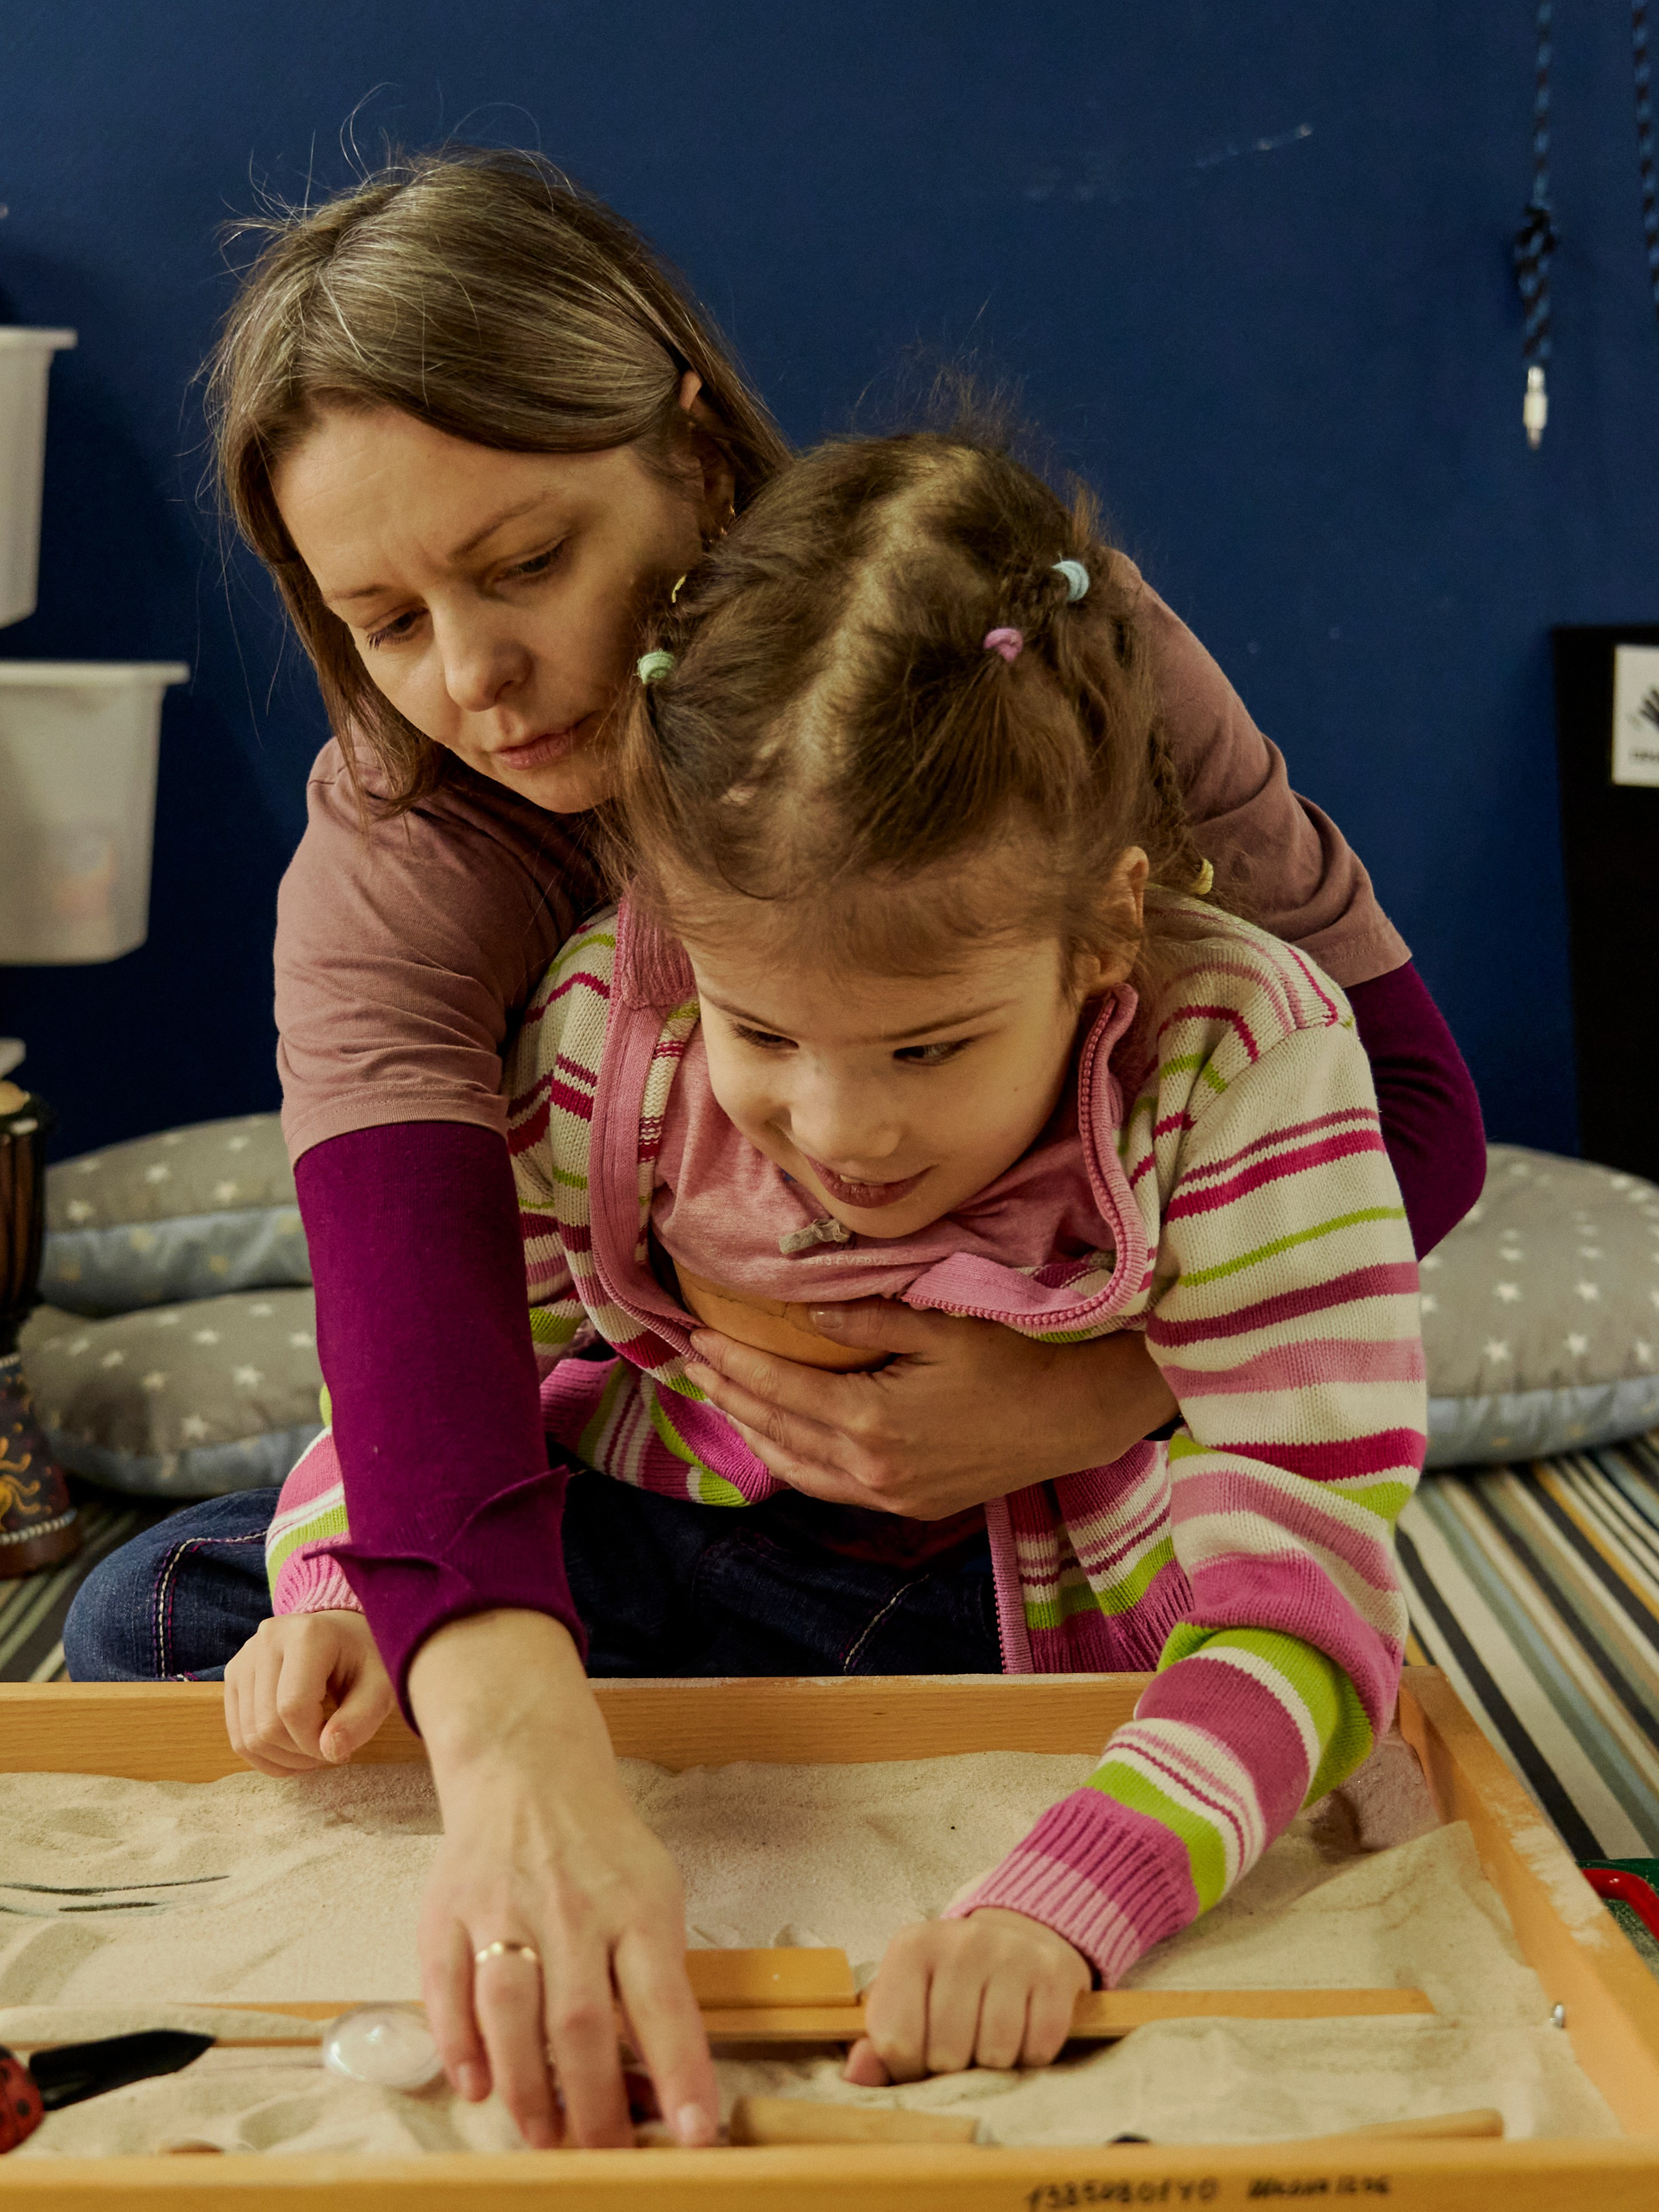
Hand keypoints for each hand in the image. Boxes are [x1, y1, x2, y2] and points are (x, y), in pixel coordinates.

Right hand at [224, 1609, 394, 1774]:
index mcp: (306, 1634)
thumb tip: (329, 1751)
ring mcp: (245, 1657)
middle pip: (266, 1726)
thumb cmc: (365, 1660)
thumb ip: (361, 1719)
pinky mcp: (234, 1676)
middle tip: (328, 1751)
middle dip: (299, 1753)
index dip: (313, 1743)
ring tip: (312, 1750)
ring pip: (247, 1736)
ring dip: (282, 1759)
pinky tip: (291, 1750)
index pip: (292, 1707)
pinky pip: (237, 1734)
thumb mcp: (381, 1687)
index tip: (339, 1748)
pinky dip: (264, 1755)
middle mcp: (267, 1639)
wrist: (344, 1636)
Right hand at [409, 1609, 717, 2152]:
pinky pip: (447, 1986)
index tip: (697, 2134)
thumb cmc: (601, 1851)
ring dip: (526, 2087)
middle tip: (604, 2158)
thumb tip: (666, 2079)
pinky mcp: (448, 1909)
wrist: (527, 1770)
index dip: (680, 2071)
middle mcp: (570, 1906)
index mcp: (635, 1904)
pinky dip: (458, 2043)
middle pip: (581, 2019)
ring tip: (544, 2137)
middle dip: (593, 2104)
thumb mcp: (653, 1893)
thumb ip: (655, 1976)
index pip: (663, 1999)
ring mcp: (504, 1906)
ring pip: (511, 2009)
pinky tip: (475, 2085)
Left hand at [685, 1304, 1176, 1518]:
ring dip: (755, 1434)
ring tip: (723, 1401)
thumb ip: (866, 1319)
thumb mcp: (939, 1325)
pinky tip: (779, 1441)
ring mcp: (889, 1496)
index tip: (699, 1340)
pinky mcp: (909, 1506)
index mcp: (871, 1421)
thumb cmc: (1015, 1359)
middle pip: (777, 1431)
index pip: (780, 1389)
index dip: (735, 1364)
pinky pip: (830, 1488)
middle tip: (693, 1366)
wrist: (1074, 1416)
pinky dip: (794, 1463)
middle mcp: (870, 1469)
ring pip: (797, 1470)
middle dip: (731, 1397)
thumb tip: (804, 1307)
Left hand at [845, 1907, 1090, 2082]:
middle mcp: (961, 1942)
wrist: (1015, 1936)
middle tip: (960, 2044)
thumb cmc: (948, 1980)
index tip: (919, 2054)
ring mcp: (1011, 1954)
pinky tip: (1021, 2028)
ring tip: (988, 2034)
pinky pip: (1038, 2050)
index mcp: (911, 1947)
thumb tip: (854, 2077)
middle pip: (947, 2054)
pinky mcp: (1053, 1974)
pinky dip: (1030, 2055)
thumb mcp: (906, 1997)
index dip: (906, 2066)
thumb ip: (877, 2041)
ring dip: (992, 2062)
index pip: (896, 2041)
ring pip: (994, 2055)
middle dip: (952, 2066)